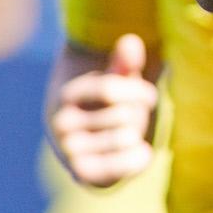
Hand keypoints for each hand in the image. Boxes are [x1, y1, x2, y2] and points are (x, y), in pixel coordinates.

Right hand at [48, 35, 158, 187]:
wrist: (83, 140)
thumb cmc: (105, 103)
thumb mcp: (115, 79)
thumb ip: (124, 62)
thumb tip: (130, 40)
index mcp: (67, 93)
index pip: (110, 89)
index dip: (139, 92)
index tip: (150, 97)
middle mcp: (62, 122)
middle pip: (123, 114)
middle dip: (137, 114)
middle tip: (133, 118)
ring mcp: (69, 149)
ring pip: (124, 138)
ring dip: (137, 134)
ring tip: (131, 133)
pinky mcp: (81, 172)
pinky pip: (116, 168)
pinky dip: (136, 159)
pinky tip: (143, 152)